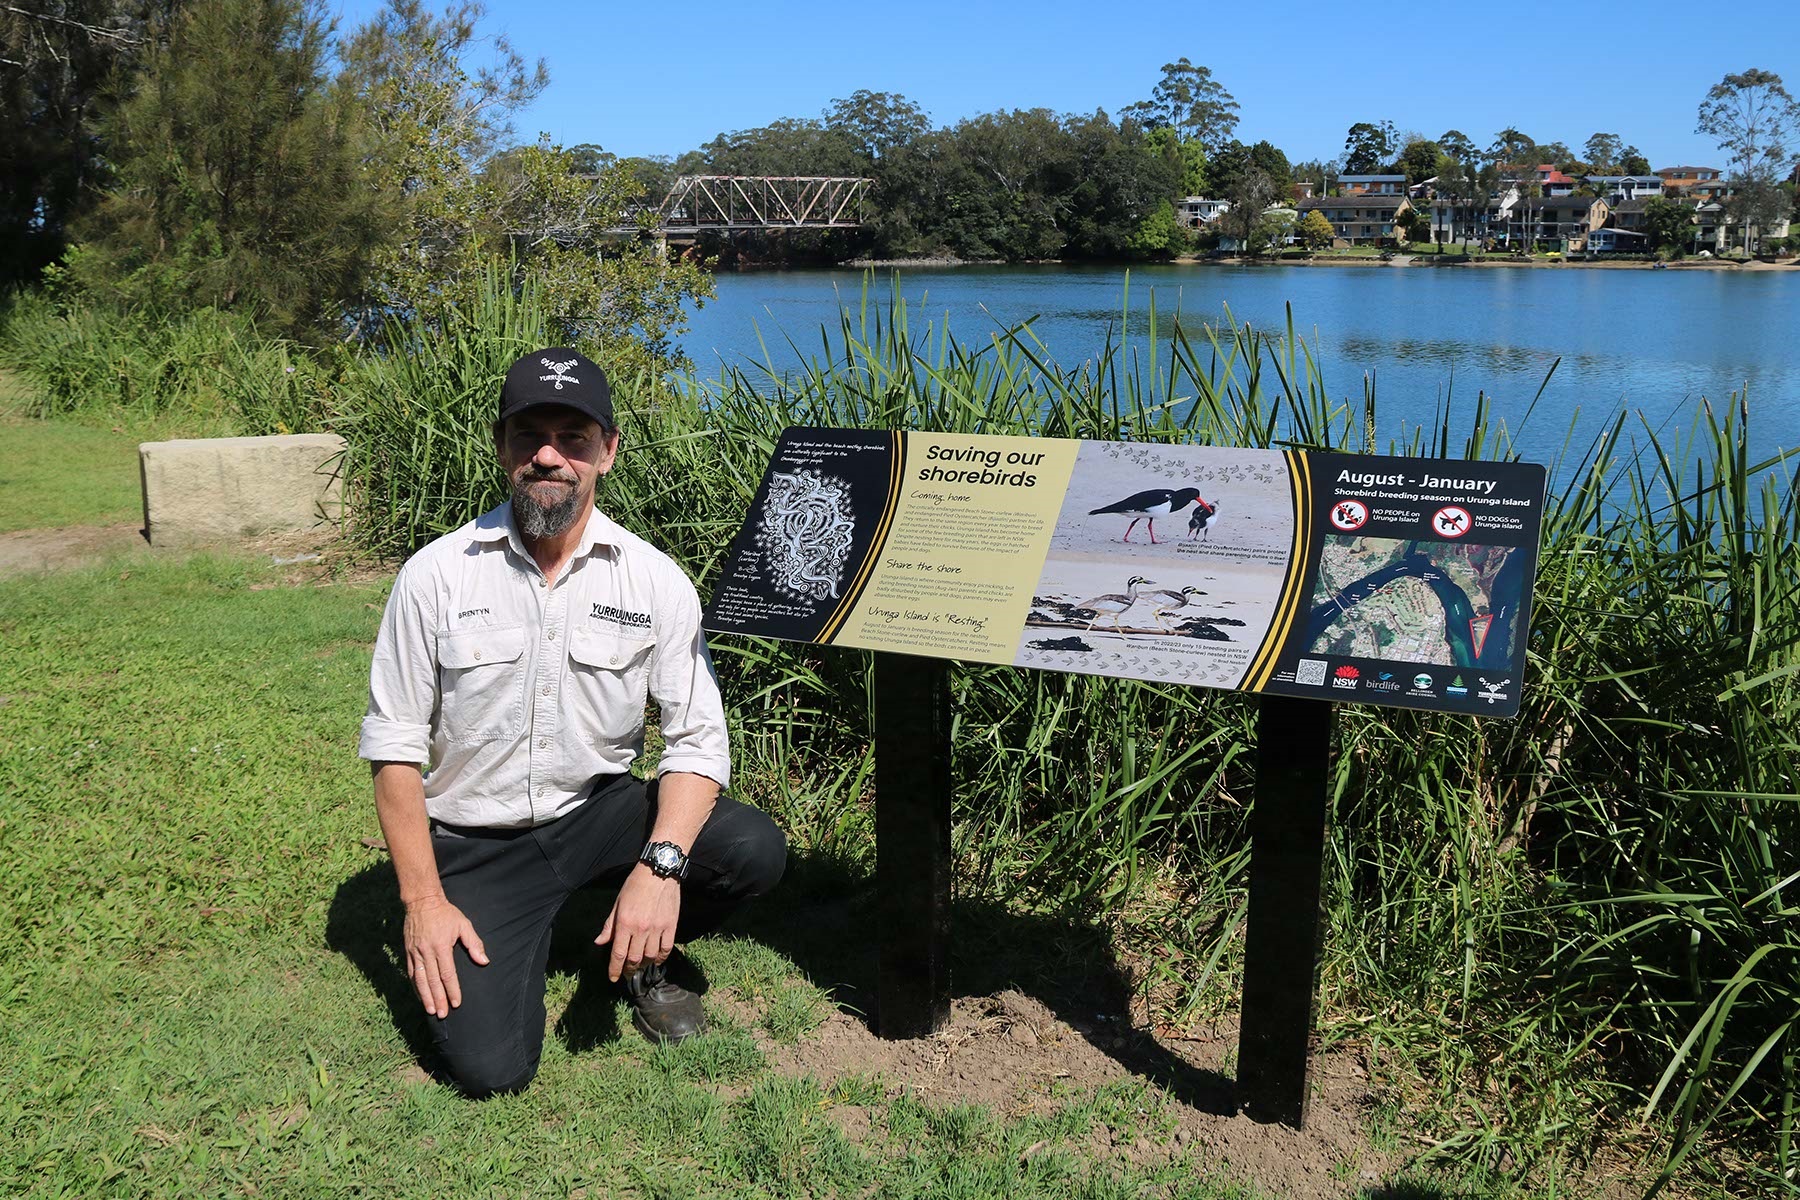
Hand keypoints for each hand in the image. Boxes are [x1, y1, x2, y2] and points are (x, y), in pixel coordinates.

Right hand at [403, 895, 488, 1018]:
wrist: (422, 902)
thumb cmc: (446, 914)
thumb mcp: (463, 924)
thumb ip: (474, 943)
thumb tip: (484, 961)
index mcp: (441, 945)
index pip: (447, 973)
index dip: (452, 989)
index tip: (456, 1002)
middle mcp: (426, 951)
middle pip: (432, 980)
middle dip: (438, 998)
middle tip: (442, 1014)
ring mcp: (415, 952)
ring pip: (419, 979)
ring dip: (425, 996)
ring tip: (431, 1010)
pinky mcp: (408, 952)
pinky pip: (411, 973)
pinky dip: (415, 987)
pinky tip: (420, 997)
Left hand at [596, 865, 681, 981]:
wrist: (658, 871)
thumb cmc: (635, 885)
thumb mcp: (617, 903)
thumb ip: (609, 925)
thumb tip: (599, 942)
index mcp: (625, 923)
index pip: (618, 954)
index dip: (614, 970)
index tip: (613, 978)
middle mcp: (641, 928)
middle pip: (634, 959)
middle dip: (628, 970)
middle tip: (626, 973)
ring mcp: (657, 928)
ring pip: (650, 957)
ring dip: (644, 965)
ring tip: (640, 965)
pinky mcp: (671, 926)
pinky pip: (666, 949)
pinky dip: (661, 958)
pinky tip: (657, 959)